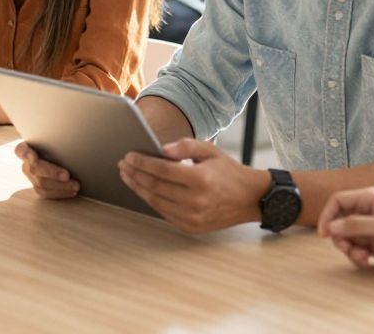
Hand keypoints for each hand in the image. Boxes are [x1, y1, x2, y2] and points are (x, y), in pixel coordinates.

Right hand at [15, 142, 78, 198]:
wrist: (59, 153)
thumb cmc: (55, 143)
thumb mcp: (54, 140)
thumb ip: (55, 140)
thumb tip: (69, 135)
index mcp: (26, 148)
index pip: (21, 150)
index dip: (26, 153)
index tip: (33, 155)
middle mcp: (26, 163)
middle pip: (34, 169)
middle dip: (52, 173)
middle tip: (66, 175)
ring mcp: (31, 176)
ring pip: (41, 184)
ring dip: (60, 186)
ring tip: (75, 186)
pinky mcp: (37, 186)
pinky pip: (46, 193)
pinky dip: (59, 193)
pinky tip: (71, 191)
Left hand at [117, 138, 269, 232]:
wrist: (250, 199)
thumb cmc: (229, 172)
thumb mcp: (211, 151)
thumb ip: (185, 146)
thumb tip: (161, 150)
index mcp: (200, 179)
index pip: (162, 170)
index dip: (142, 163)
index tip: (128, 156)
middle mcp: (195, 201)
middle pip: (155, 186)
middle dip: (135, 174)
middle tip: (123, 165)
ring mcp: (192, 217)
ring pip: (155, 201)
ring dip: (138, 188)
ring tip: (127, 176)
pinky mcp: (191, 227)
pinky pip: (163, 213)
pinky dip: (151, 201)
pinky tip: (143, 190)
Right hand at [317, 187, 373, 273]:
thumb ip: (356, 225)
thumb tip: (330, 227)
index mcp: (369, 199)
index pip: (338, 201)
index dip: (327, 215)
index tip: (324, 234)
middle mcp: (368, 212)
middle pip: (338, 221)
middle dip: (338, 236)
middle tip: (347, 248)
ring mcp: (372, 230)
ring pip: (346, 237)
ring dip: (348, 248)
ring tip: (361, 257)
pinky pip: (356, 249)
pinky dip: (356, 257)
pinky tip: (366, 261)